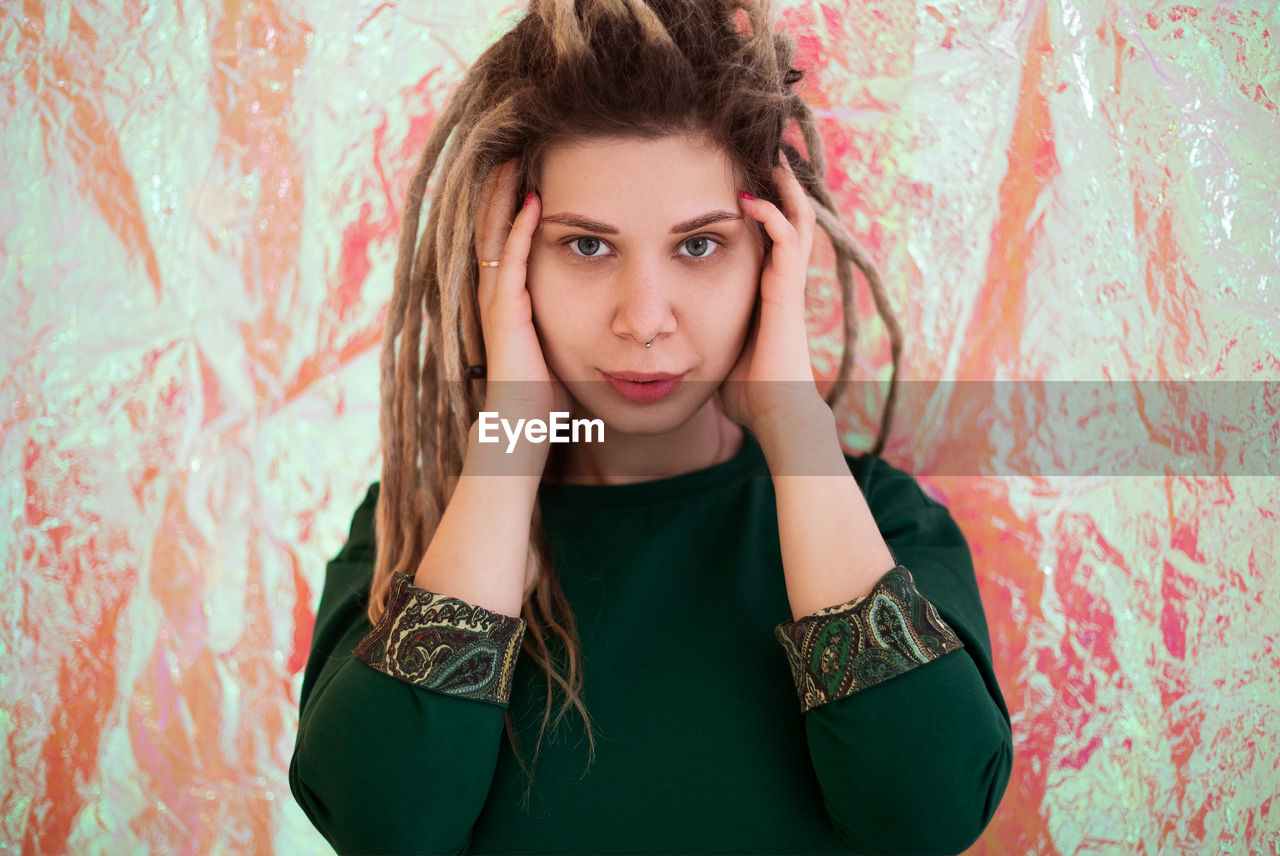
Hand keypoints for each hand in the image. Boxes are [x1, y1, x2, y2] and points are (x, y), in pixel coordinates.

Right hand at [473, 158, 571, 428]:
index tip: (536, 160)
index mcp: (511, 295)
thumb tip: (609, 304)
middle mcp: (497, 292)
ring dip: (507, 194)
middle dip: (506, 182)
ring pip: (497, 233)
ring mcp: (497, 302)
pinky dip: (521, 231)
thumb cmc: (549, 396)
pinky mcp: (505, 315)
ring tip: (519, 155)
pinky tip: (537, 202)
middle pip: (495, 222)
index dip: (517, 196)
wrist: (525, 432)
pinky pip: (511, 263)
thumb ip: (577, 315)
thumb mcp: (565, 343)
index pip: (509, 232)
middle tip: (521, 140)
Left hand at [719, 152, 828, 442]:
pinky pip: (786, 240)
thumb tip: (673, 334)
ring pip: (797, 219)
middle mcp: (784, 280)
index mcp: (770, 290)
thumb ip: (705, 330)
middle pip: (792, 217)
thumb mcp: (719, 347)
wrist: (774, 410)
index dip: (764, 206)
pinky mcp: (788, 290)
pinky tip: (749, 200)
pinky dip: (772, 215)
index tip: (740, 180)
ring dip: (782, 187)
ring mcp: (789, 283)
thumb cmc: (748, 389)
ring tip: (768, 156)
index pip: (773, 235)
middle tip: (765, 152)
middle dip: (780, 185)